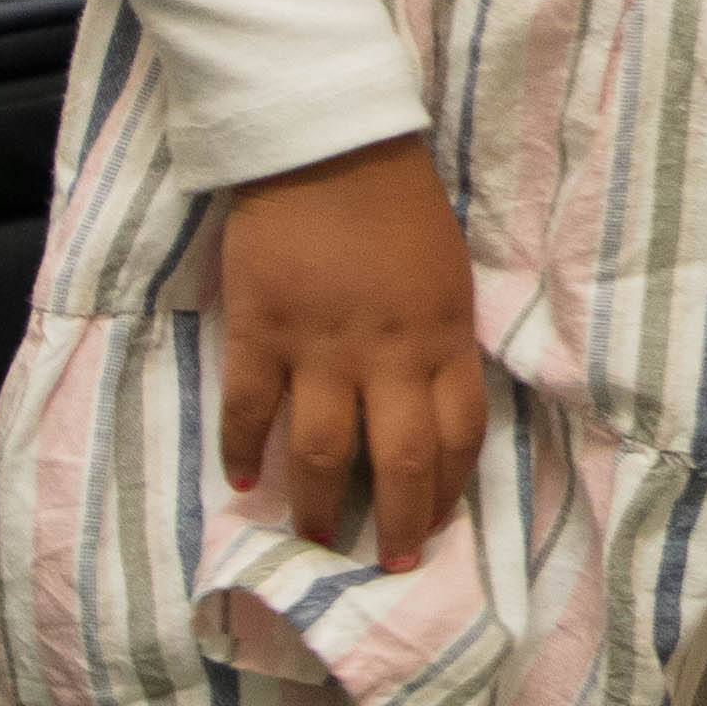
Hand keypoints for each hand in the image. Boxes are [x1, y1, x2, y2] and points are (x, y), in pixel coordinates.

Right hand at [215, 132, 484, 569]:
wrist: (327, 141)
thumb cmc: (397, 202)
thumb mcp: (448, 271)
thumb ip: (443, 340)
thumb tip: (431, 407)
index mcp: (446, 334)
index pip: (461, 435)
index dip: (451, 490)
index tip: (438, 522)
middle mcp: (391, 351)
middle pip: (402, 461)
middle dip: (400, 525)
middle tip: (389, 564)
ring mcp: (323, 344)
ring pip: (326, 453)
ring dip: (322, 509)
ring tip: (317, 544)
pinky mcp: (262, 328)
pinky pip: (252, 409)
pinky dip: (245, 453)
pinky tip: (245, 483)